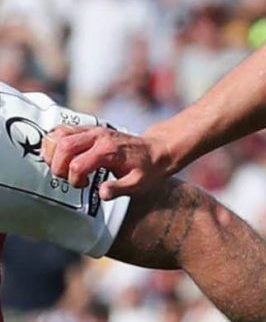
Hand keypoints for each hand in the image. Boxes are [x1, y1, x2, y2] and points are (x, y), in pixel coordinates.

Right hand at [41, 126, 171, 200]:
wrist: (157, 149)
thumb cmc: (147, 167)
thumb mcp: (138, 183)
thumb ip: (119, 188)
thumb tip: (102, 193)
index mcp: (109, 150)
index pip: (77, 165)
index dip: (74, 180)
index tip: (84, 185)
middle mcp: (99, 136)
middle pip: (63, 147)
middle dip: (58, 167)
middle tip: (69, 177)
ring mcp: (94, 130)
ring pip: (59, 135)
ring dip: (53, 153)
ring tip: (63, 166)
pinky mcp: (90, 129)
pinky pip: (63, 129)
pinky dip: (55, 142)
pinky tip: (61, 155)